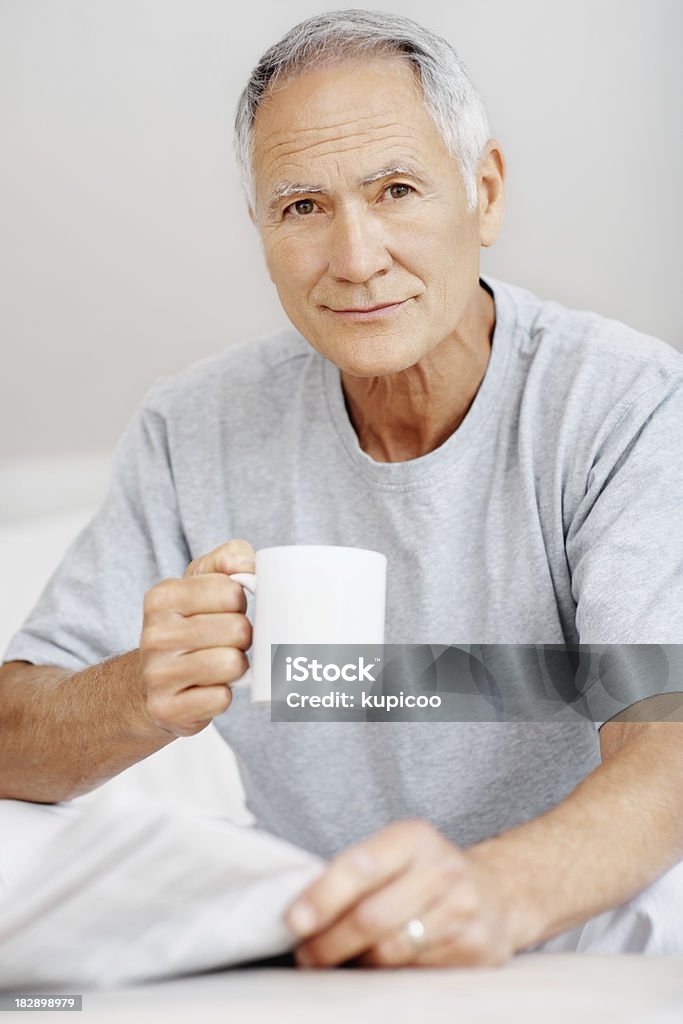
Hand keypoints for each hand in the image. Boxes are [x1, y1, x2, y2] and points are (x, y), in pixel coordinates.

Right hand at [140, 538, 254, 735]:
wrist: (149, 682)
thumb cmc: (187, 625)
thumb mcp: (200, 582)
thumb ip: (229, 558)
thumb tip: (250, 564)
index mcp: (163, 597)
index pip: (231, 591)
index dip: (239, 603)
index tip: (225, 610)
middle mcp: (155, 634)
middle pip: (238, 630)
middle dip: (242, 637)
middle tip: (225, 641)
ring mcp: (158, 674)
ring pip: (233, 664)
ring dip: (236, 666)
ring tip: (219, 664)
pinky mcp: (167, 709)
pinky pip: (222, 699)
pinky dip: (222, 695)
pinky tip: (206, 689)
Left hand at [285, 819, 518, 967]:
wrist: (500, 893)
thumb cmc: (426, 875)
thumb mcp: (397, 855)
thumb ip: (356, 874)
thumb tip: (301, 913)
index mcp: (414, 837)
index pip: (361, 866)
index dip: (323, 896)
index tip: (294, 921)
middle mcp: (442, 869)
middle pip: (371, 917)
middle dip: (329, 942)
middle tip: (305, 954)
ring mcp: (463, 910)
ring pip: (391, 951)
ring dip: (354, 963)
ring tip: (334, 961)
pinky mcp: (476, 949)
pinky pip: (415, 972)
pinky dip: (386, 976)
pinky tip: (375, 968)